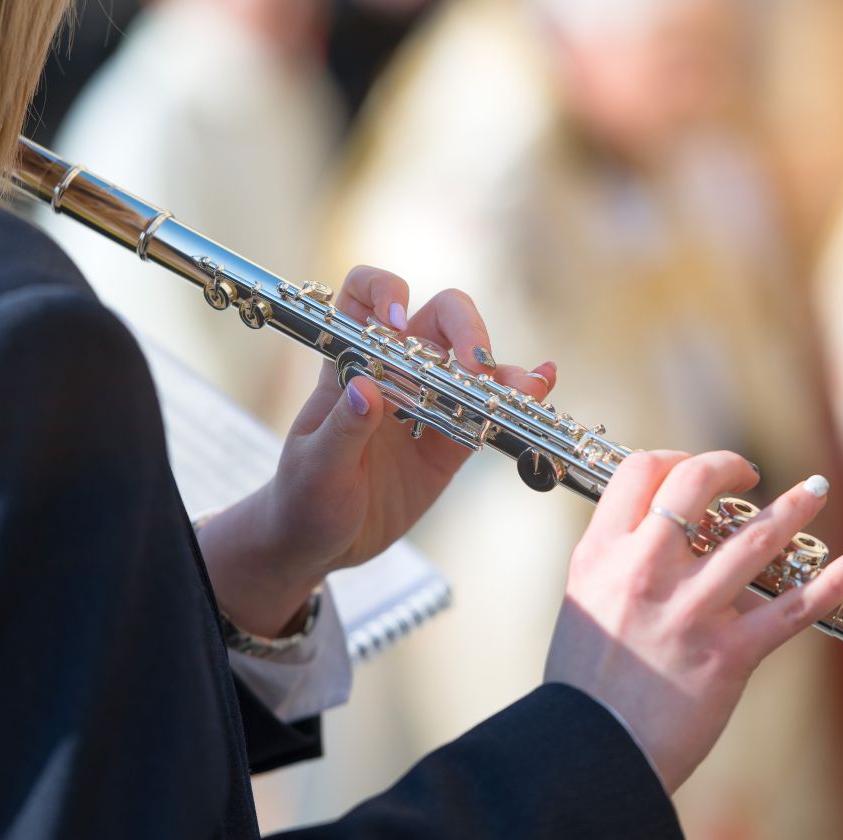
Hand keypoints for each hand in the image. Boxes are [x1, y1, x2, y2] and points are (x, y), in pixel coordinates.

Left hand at [199, 266, 554, 635]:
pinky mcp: (450, 443)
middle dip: (464, 328)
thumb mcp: (315, 466)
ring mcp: (427, 405)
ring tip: (525, 387)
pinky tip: (539, 389)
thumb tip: (368, 389)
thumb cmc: (302, 498)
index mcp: (349, 364)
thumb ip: (343, 428)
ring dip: (501, 368)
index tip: (397, 320)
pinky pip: (487, 411)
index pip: (364, 297)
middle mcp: (394, 373)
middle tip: (475, 367)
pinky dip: (516, 397)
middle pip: (438, 318)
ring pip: (472, 363)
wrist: (317, 545)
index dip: (383, 291)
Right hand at [545, 450, 842, 793]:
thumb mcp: (584, 602)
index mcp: (601, 555)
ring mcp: (688, 610)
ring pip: (755, 538)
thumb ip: (616, 562)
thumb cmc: (586, 682)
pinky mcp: (726, 655)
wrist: (592, 752)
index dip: (672, 458)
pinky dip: (833, 583)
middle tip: (748, 474)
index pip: (638, 473)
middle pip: (694, 484)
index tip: (692, 471)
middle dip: (729, 466)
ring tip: (815, 489)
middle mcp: (643, 571)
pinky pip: (792, 609)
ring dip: (796, 506)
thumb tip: (656, 533)